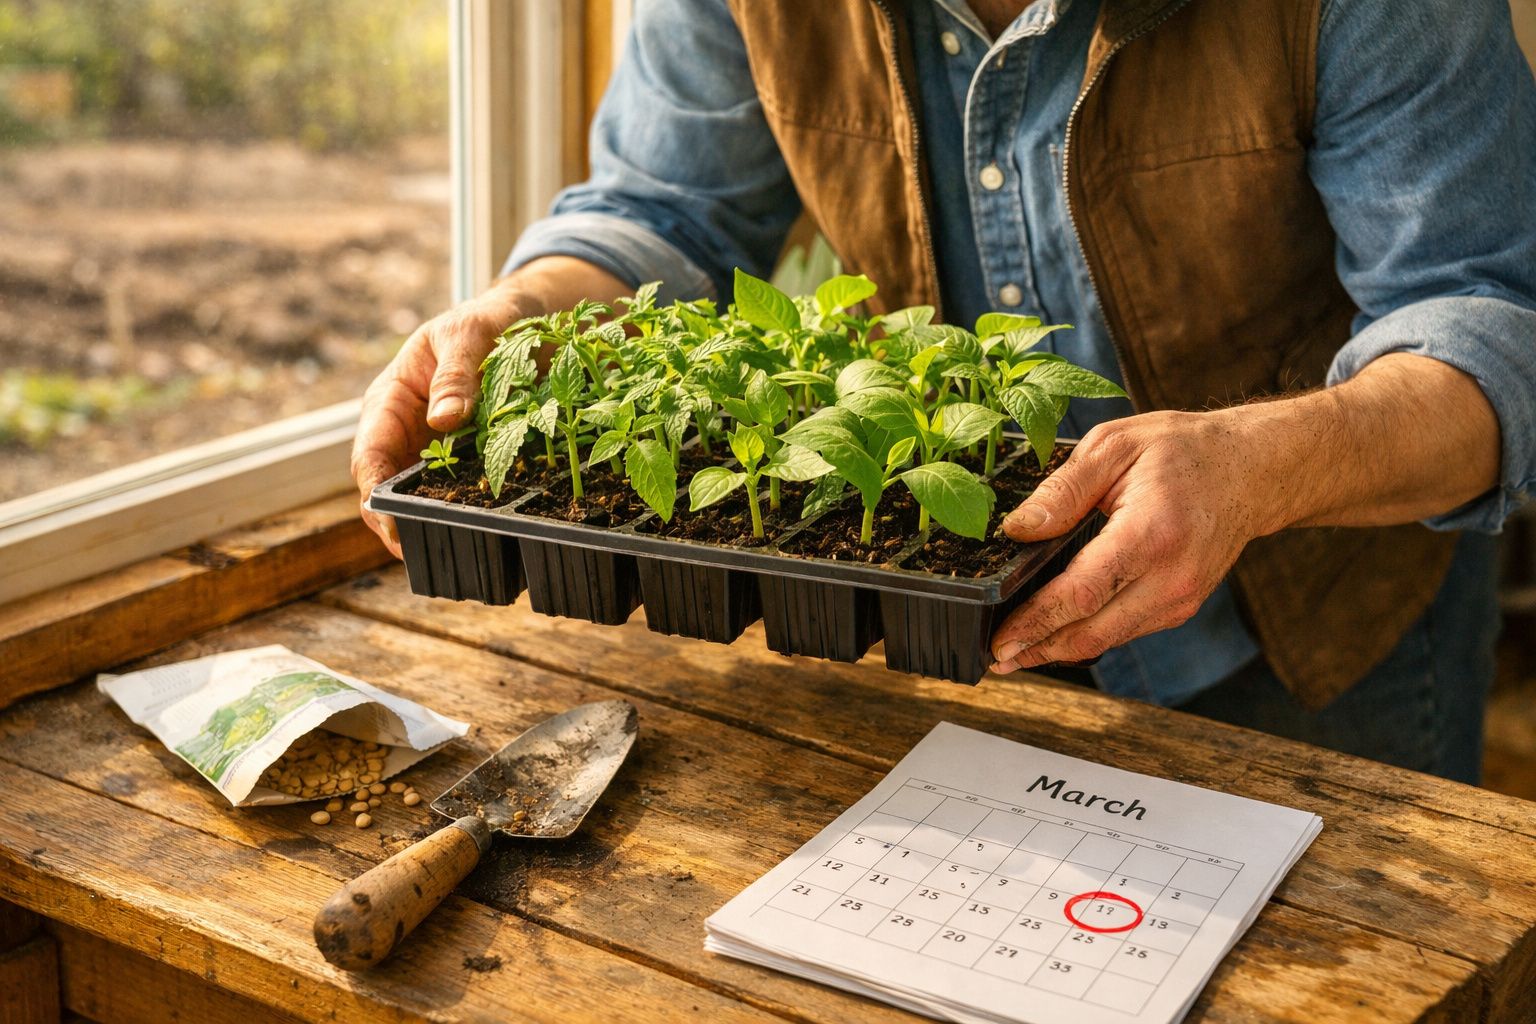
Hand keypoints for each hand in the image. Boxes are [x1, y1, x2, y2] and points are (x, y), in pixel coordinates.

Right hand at [351, 292, 522, 556]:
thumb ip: (457, 374)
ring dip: (432, 523)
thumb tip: (444, 418)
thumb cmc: (487, 320)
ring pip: (420, 496)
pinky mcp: (466, 458)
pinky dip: (465, 510)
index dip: (375, 494)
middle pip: (388, 488)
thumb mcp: (472, 334)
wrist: (524, 319)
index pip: (370, 456)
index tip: (392, 526)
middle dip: (398, 523)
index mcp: (391, 400)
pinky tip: (484, 534)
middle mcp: (405, 430)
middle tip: (424, 554)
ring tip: (454, 553)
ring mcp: (434, 448)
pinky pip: (459, 491)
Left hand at [988, 410, 1285, 673]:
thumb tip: (1017, 530)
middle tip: (996, 657)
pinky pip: (1126, 630)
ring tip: (1016, 651)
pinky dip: (1089, 635)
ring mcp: (1181, 598)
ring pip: (1109, 639)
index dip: (1036, 622)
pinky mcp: (1182, 605)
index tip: (1000, 639)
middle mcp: (1171, 578)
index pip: (1082, 594)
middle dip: (1039, 649)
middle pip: (1094, 632)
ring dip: (1061, 648)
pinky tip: (1057, 632)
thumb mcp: (1114, 447)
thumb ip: (1062, 491)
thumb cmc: (1181, 450)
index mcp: (1151, 535)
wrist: (1251, 468)